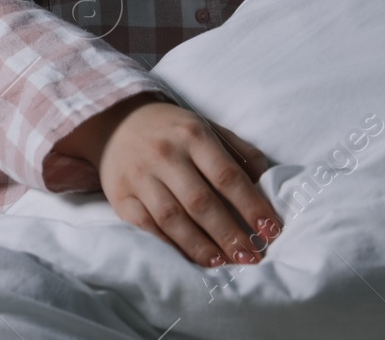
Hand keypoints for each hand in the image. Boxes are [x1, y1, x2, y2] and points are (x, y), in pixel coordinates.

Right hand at [56, 94, 280, 267]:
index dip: (251, 206)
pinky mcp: (120, 196)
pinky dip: (170, 245)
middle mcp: (164, 154)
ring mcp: (139, 176)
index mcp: (192, 134)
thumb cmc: (172, 130)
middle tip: (252, 257)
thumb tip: (269, 185)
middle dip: (230, 234)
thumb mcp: (208, 128)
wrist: (114, 121)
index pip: (227, 176)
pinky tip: (190, 257)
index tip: (271, 231)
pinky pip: (146, 226)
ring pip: (173, 218)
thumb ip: (240, 153)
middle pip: (201, 202)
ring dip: (202, 246)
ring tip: (225, 263)